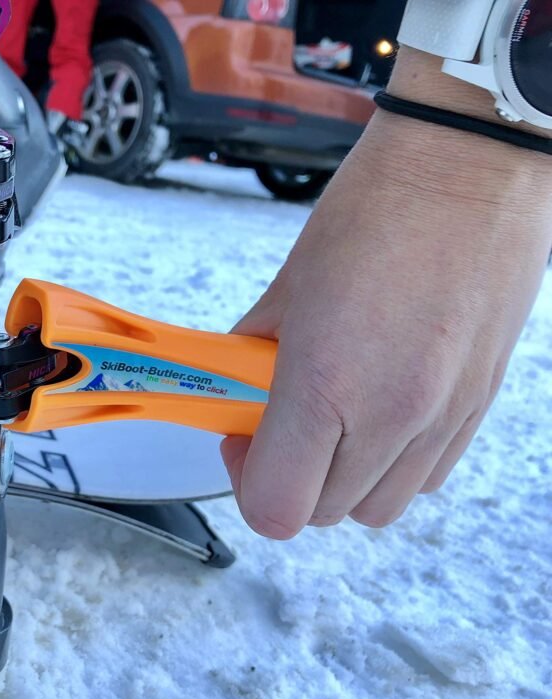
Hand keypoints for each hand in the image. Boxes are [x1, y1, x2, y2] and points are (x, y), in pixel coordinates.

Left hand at [221, 51, 551, 538]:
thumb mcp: (287, 286)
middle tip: (276, 425)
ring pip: (379, 506)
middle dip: (288, 479)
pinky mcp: (480, 405)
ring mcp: (443, 417)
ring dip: (341, 479)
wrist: (471, 166)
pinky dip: (393, 464)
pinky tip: (380, 410)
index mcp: (326, 385)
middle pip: (323, 512)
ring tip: (331, 419)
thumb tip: (238, 391)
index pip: (275, 506)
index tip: (239, 440)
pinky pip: (428, 476)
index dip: (244, 483)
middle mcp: (392, 416)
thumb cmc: (375, 210)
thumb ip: (256, 355)